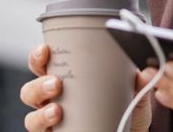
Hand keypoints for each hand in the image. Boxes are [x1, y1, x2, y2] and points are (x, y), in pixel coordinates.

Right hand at [20, 43, 153, 131]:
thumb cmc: (122, 111)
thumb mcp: (131, 96)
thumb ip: (136, 84)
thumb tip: (142, 73)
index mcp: (65, 80)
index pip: (42, 65)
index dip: (37, 56)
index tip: (45, 49)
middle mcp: (52, 101)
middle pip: (30, 90)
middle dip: (38, 84)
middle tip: (56, 83)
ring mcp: (51, 122)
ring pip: (31, 116)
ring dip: (41, 112)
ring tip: (57, 110)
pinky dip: (45, 130)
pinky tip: (56, 128)